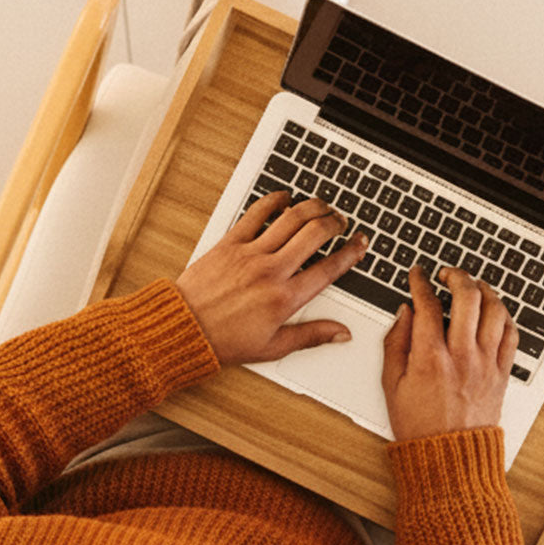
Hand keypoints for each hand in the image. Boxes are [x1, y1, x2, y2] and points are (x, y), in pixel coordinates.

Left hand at [175, 191, 368, 365]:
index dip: (350, 253)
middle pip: (315, 234)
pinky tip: (284, 198)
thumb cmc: (224, 341)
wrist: (185, 329)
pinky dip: (274, 201)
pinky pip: (257, 213)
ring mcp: (250, 254)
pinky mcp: (230, 243)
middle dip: (335, 223)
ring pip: (291, 218)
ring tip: (321, 206)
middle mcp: (271, 272)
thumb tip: (340, 334)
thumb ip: (311, 336)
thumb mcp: (272, 347)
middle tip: (341, 222)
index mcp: (285, 299)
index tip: (359, 245)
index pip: (329, 269)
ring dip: (312, 207)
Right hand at [381, 263, 517, 441]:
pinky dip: (504, 315)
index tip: (418, 275)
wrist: (449, 457)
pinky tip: (494, 311)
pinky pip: (511, 334)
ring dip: (484, 290)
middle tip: (447, 274)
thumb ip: (395, 344)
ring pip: (495, 310)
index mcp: (430, 358)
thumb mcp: (391, 385)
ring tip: (473, 286)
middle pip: (467, 297)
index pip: (427, 304)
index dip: (420, 282)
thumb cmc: (419, 426)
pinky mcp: (501, 374)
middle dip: (456, 276)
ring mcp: (486, 363)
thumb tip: (404, 315)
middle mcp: (462, 356)